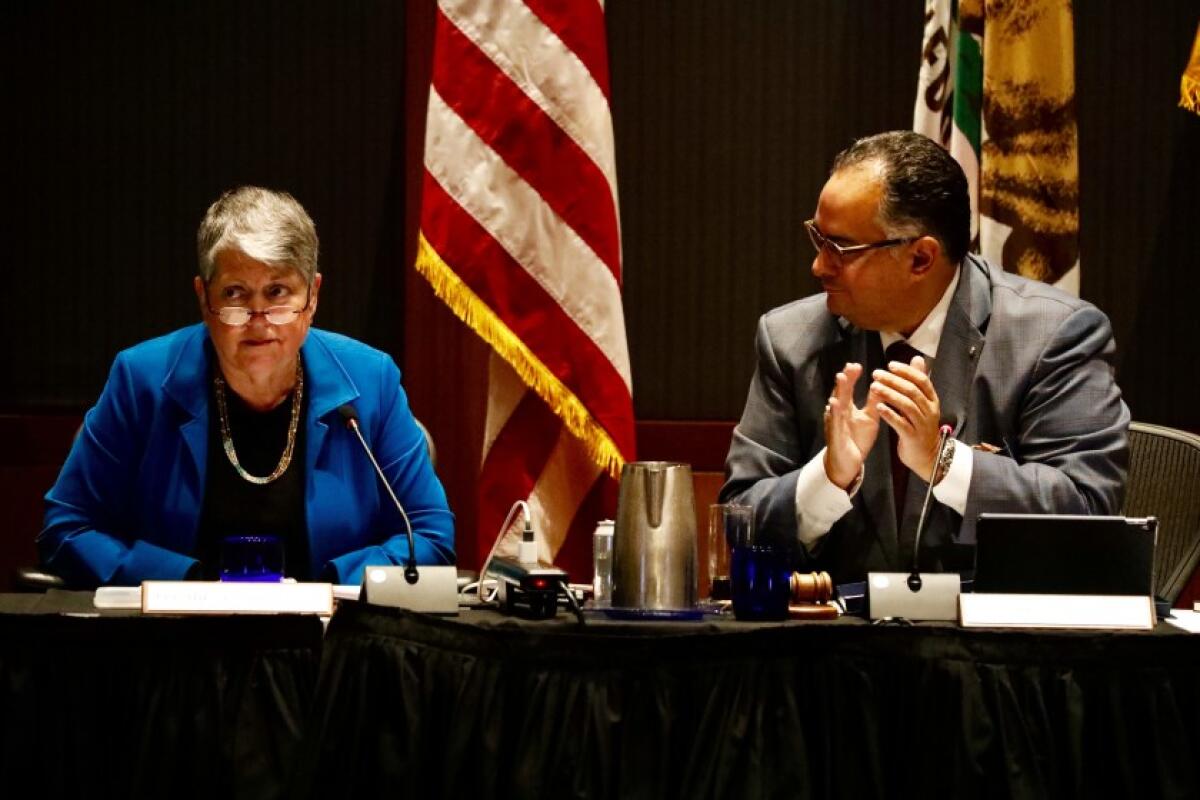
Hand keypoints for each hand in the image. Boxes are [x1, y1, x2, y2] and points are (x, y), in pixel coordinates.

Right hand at [823, 363, 880, 488]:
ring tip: (841, 377)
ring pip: (835, 404)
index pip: (848, 389)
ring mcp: (835, 423)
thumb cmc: (857, 439)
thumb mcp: (870, 418)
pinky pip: (834, 423)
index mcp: (847, 408)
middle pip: (840, 392)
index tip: (856, 365)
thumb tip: (882, 385)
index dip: (851, 377)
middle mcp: (838, 412)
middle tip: (849, 365)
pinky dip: (834, 412)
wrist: (849, 462)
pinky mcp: (835, 435)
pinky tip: (834, 403)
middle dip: (844, 379)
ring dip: (837, 391)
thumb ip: (875, 402)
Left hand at [870, 355, 941, 481]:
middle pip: (912, 391)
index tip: (890, 365)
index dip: (906, 371)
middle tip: (876, 374)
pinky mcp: (913, 437)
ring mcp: (922, 425)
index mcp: (932, 400)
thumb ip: (917, 382)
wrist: (927, 456)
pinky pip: (901, 424)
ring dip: (889, 394)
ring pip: (907, 406)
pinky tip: (878, 406)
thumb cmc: (920, 426)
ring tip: (873, 387)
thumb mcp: (922, 403)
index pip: (922, 381)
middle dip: (893, 380)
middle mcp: (929, 411)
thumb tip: (917, 358)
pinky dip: (890, 414)